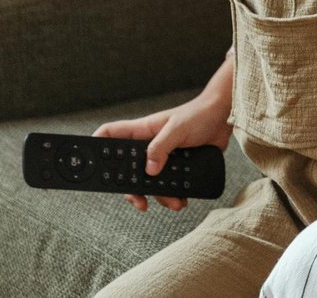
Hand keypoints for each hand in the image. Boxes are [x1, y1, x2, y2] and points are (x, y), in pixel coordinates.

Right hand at [94, 93, 231, 211]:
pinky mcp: (177, 166)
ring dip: (159, 195)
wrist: (224, 118)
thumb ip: (161, 148)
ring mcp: (162, 156)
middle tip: (139, 201)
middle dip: (131, 187)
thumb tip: (149, 171)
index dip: (97, 146)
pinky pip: (169, 185)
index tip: (91, 164)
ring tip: (173, 203)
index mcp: (142, 131)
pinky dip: (173, 195)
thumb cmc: (199, 114)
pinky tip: (181, 200)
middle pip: (127, 169)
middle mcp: (148, 145)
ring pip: (149, 181)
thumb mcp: (177, 129)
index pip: (111, 135)